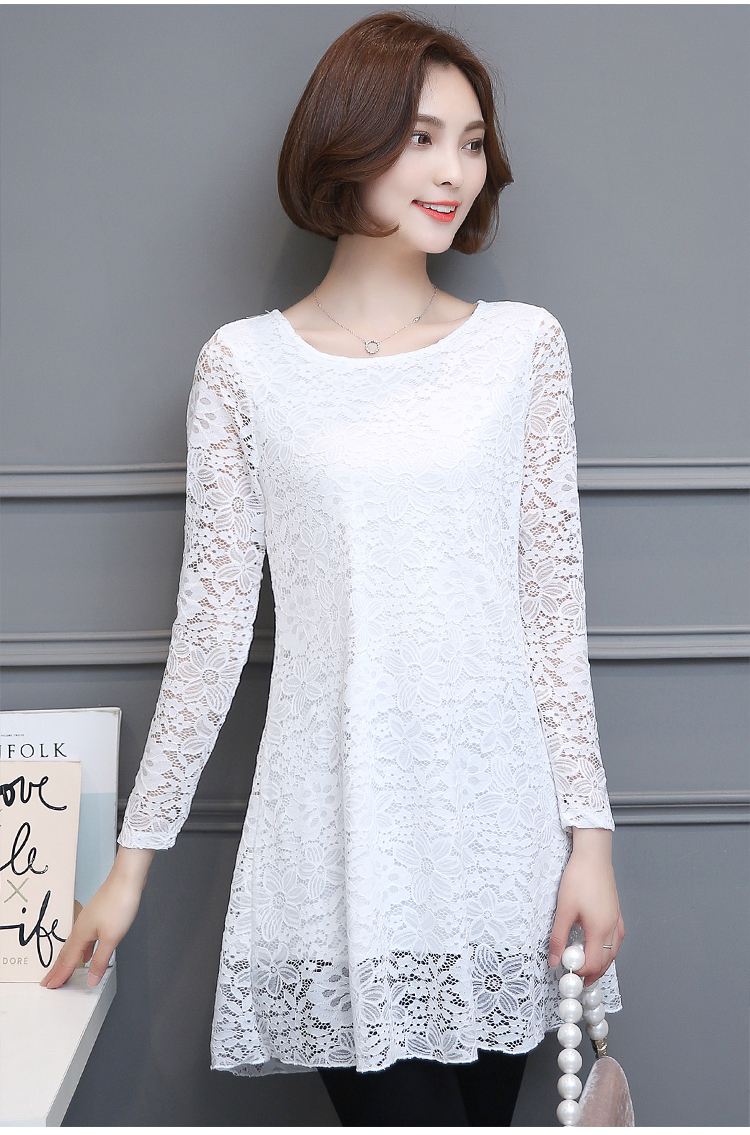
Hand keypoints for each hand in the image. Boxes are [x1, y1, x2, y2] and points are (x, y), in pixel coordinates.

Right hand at [40, 846, 154, 988]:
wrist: (127, 879)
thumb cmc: (119, 902)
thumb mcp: (111, 938)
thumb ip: (100, 960)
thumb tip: (91, 979)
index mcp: (81, 934)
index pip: (67, 960)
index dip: (59, 975)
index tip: (50, 986)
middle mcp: (81, 927)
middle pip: (66, 952)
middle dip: (58, 968)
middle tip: (49, 981)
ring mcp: (89, 920)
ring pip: (76, 944)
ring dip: (70, 959)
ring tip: (66, 969)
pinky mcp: (98, 915)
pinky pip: (85, 938)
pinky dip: (83, 948)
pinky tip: (88, 951)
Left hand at [548, 828, 624, 985]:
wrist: (593, 855)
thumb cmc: (580, 878)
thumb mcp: (564, 909)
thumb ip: (558, 937)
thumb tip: (554, 959)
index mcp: (600, 929)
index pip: (593, 963)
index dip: (581, 971)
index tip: (567, 972)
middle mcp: (612, 927)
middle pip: (606, 961)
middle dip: (593, 973)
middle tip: (578, 978)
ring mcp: (617, 920)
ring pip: (613, 952)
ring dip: (601, 963)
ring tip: (587, 967)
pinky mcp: (616, 913)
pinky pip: (615, 940)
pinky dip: (607, 950)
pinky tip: (598, 946)